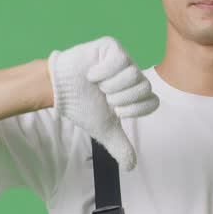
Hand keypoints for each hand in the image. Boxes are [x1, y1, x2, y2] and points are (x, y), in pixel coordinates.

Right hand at [47, 36, 158, 170]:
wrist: (59, 91)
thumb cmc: (83, 106)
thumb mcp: (104, 130)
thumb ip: (120, 146)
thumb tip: (131, 167)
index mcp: (135, 93)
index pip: (152, 102)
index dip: (133, 110)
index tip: (115, 110)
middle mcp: (133, 74)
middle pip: (144, 87)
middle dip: (120, 98)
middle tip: (104, 96)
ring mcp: (123, 59)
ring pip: (133, 74)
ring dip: (110, 85)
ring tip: (98, 85)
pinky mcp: (111, 46)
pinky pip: (119, 59)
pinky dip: (102, 72)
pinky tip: (92, 74)